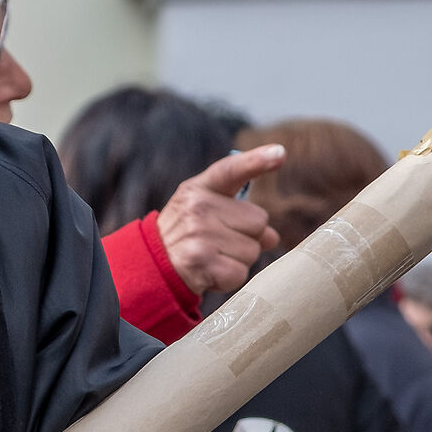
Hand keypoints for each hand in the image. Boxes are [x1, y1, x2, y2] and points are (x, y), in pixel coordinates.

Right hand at [155, 146, 285, 295]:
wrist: (151, 265)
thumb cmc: (186, 234)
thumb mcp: (204, 211)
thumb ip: (240, 215)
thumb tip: (272, 237)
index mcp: (199, 189)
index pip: (231, 170)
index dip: (257, 161)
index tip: (280, 153)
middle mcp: (198, 207)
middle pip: (259, 221)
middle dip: (247, 236)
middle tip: (218, 242)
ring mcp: (199, 235)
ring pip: (253, 250)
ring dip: (239, 259)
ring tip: (212, 257)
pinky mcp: (201, 263)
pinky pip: (241, 273)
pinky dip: (230, 278)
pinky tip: (210, 272)